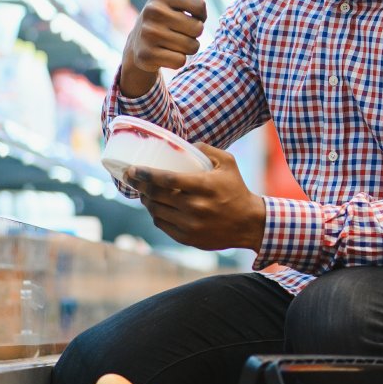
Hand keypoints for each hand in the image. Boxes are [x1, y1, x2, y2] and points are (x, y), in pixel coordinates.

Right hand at [121, 0, 207, 97]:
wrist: (138, 43)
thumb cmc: (163, 11)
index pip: (201, 9)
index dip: (200, 15)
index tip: (185, 13)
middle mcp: (151, 11)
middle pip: (198, 29)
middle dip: (194, 33)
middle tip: (177, 29)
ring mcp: (147, 34)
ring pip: (192, 47)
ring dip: (187, 47)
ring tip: (172, 40)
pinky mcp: (146, 56)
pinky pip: (181, 61)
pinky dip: (178, 60)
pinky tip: (165, 53)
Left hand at [124, 144, 265, 251]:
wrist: (249, 223)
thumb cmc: (237, 190)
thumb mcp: (228, 164)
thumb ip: (206, 149)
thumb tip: (183, 145)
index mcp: (204, 186)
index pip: (166, 179)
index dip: (145, 174)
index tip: (133, 170)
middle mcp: (195, 207)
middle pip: (156, 195)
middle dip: (140, 186)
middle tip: (134, 179)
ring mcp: (190, 225)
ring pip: (155, 211)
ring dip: (146, 201)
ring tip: (145, 193)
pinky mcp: (188, 238)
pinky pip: (161, 225)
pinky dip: (156, 215)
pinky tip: (157, 208)